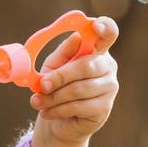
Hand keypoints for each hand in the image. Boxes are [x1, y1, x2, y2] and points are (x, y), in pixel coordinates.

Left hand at [28, 15, 119, 143]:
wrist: (56, 120)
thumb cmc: (55, 87)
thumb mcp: (53, 66)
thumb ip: (62, 52)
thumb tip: (74, 37)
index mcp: (95, 50)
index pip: (108, 33)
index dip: (105, 27)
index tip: (95, 26)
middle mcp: (107, 66)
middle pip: (87, 66)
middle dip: (60, 76)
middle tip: (42, 86)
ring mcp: (109, 87)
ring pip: (79, 89)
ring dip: (53, 97)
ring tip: (38, 102)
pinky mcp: (104, 107)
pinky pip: (79, 106)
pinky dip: (58, 109)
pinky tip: (48, 112)